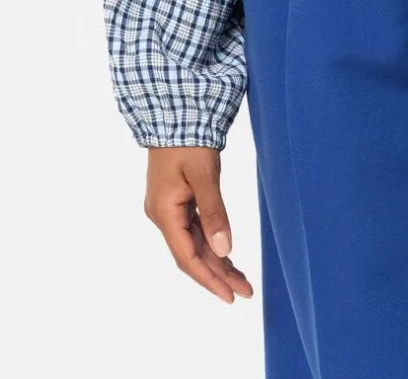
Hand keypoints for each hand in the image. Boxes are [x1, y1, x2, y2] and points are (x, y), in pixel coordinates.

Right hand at [144, 146, 253, 302]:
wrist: (173, 110)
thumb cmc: (188, 139)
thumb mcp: (204, 174)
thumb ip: (214, 212)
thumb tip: (225, 250)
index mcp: (164, 212)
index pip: (187, 257)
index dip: (209, 279)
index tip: (230, 297)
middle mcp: (162, 215)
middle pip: (191, 254)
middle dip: (217, 275)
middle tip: (245, 292)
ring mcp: (167, 208)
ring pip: (193, 244)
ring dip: (216, 262)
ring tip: (241, 280)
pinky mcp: (175, 200)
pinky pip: (193, 230)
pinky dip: (210, 243)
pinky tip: (225, 255)